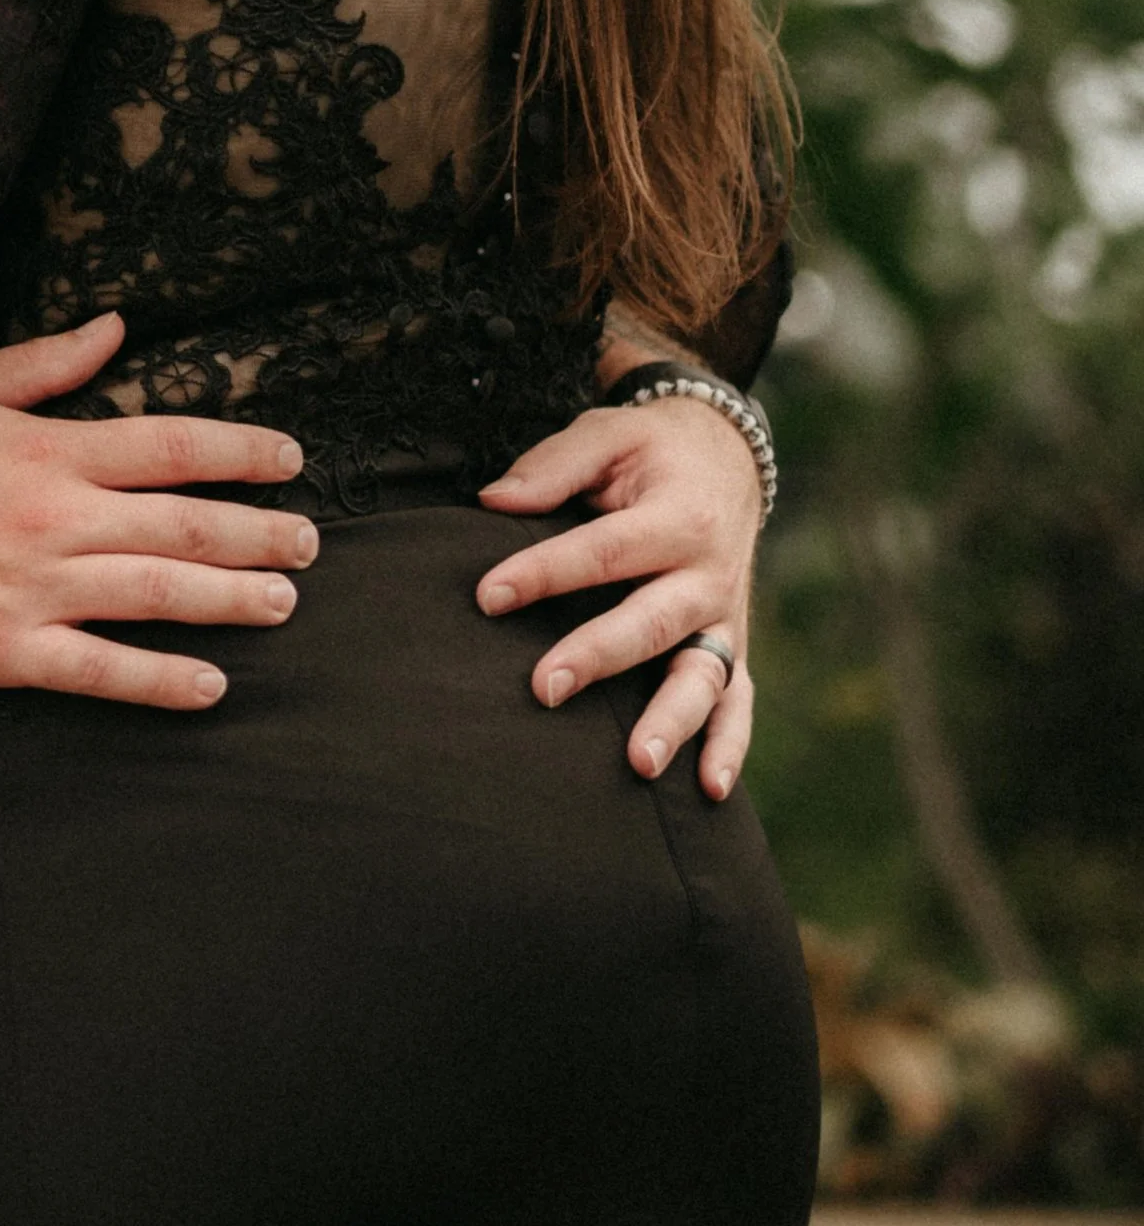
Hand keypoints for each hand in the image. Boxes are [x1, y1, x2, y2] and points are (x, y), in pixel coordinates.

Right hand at [0, 313, 319, 714]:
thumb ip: (46, 362)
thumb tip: (114, 328)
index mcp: (48, 450)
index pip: (170, 444)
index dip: (239, 451)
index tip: (288, 459)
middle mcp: (54, 517)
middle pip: (182, 524)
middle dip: (256, 532)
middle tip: (308, 542)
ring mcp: (33, 587)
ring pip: (156, 594)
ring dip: (230, 598)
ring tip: (283, 602)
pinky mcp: (5, 649)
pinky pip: (101, 669)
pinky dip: (161, 679)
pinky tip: (211, 684)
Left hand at [474, 396, 761, 798]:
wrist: (726, 457)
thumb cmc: (650, 450)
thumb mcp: (607, 434)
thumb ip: (552, 466)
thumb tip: (491, 501)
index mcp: (677, 515)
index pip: (602, 550)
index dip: (543, 572)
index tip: (487, 596)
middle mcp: (708, 573)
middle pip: (650, 622)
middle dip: (597, 657)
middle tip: (543, 688)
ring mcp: (726, 617)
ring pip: (702, 676)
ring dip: (671, 721)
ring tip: (638, 764)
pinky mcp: (734, 646)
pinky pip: (738, 703)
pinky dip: (729, 747)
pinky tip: (708, 790)